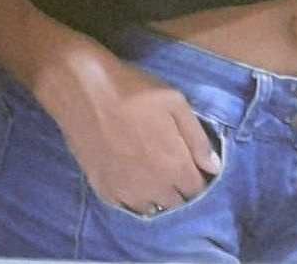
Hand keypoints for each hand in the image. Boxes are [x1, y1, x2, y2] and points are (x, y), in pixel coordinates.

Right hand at [32, 40, 221, 214]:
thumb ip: (197, 138)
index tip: (193, 162)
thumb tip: (213, 167)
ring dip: (157, 195)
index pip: (197, 188)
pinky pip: (125, 206)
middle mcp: (152, 187)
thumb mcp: (174, 101)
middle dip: (179, 187)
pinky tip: (131, 176)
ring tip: (152, 171)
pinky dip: (133, 196)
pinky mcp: (102, 189)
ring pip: (151, 207)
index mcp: (174, 166)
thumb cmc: (133, 90)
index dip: (198, 175)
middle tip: (172, 163)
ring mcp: (125, 192)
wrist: (82, 89)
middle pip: (176, 202)